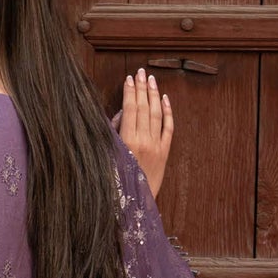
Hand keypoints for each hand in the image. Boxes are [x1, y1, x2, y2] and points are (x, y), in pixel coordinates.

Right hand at [113, 65, 172, 200]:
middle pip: (144, 107)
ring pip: (157, 114)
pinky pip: (168, 128)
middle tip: (141, 72)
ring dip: (154, 95)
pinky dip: (168, 112)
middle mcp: (144, 141)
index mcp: (128, 141)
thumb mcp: (108, 157)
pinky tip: (166, 99)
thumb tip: (122, 113)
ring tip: (152, 80)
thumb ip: (113, 133)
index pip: (130, 108)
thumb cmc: (117, 182)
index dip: (130, 92)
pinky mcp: (165, 153)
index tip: (129, 78)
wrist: (134, 205)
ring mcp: (157, 146)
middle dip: (142, 87)